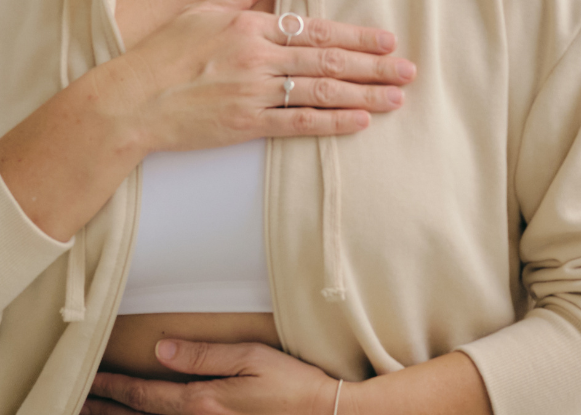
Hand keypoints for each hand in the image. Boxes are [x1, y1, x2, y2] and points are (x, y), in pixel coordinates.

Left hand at [84, 340, 338, 414]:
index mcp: (203, 402)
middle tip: (77, 403)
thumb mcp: (252, 357)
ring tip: (100, 414)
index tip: (89, 381)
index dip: (115, 387)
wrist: (323, 414)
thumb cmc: (293, 384)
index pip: (147, 395)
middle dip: (107, 410)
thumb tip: (161, 351)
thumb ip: (204, 355)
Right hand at [102, 0, 416, 153]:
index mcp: (251, 27)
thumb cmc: (163, 54)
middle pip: (328, 60)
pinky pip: (299, 123)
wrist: (131, 101)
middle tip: (409, 70)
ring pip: (321, 91)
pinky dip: (332, 122)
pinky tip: (360, 121)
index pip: (316, 29)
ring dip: (364, 95)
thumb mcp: (201, 12)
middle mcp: (258, 58)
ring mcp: (254, 92)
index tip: (388, 41)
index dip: (357, 36)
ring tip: (396, 99)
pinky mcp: (247, 124)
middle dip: (374, 66)